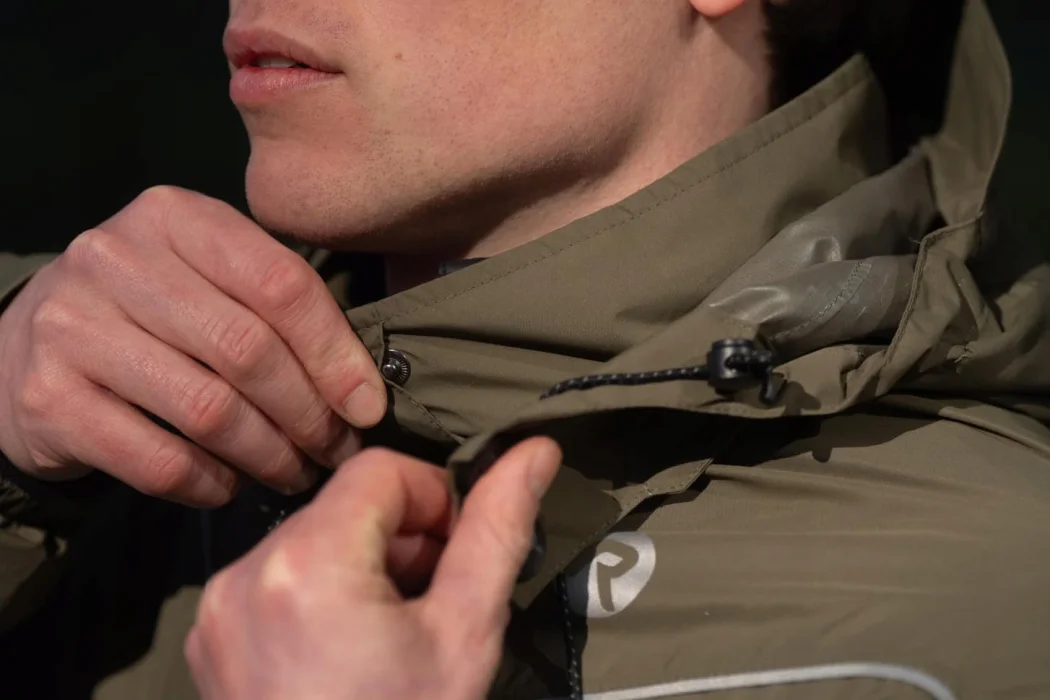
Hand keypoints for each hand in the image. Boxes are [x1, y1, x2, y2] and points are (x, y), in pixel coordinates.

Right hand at [0, 186, 384, 505]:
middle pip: (247, 349)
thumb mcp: (208, 280)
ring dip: (268, 456)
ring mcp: (72, 326)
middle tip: (335, 450)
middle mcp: (115, 258)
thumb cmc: (149, 315)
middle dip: (309, 414)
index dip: (336, 354)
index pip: (280, 283)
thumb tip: (363, 389)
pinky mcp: (48, 397)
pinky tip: (229, 485)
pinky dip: (209, 484)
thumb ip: (276, 307)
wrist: (23, 347)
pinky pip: (158, 460)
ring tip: (293, 472)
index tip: (369, 407)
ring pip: (208, 410)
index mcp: (174, 216)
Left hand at [185, 438, 560, 699]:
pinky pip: (278, 579)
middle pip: (345, 505)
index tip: (458, 549)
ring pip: (313, 539)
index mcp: (306, 566)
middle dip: (403, 539)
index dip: (436, 500)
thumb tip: (532, 454)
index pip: (383, 470)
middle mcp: (246, 578)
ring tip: (396, 632)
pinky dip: (324, 593)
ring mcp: (221, 612)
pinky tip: (354, 647)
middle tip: (435, 600)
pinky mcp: (214, 639)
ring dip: (366, 565)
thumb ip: (498, 530)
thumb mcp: (465, 634)